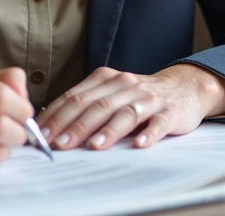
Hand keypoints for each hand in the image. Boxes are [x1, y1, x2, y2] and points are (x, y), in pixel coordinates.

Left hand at [37, 64, 224, 151]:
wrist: (184, 86)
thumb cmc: (140, 95)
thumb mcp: (111, 92)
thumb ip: (85, 103)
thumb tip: (49, 124)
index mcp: (107, 78)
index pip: (77, 96)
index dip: (57, 115)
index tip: (40, 134)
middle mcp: (126, 85)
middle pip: (97, 105)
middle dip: (76, 125)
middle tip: (59, 144)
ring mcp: (149, 98)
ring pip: (125, 113)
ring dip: (108, 131)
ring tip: (94, 146)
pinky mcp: (170, 112)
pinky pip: (158, 122)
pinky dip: (148, 133)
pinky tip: (139, 144)